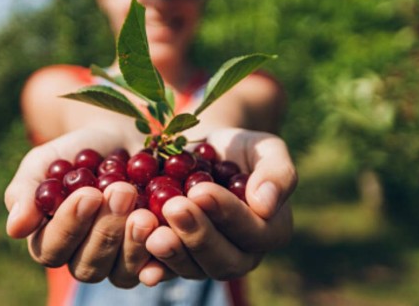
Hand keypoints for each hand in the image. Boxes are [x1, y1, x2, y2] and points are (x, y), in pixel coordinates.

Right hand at [4, 127, 157, 287]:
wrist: (125, 138)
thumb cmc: (79, 151)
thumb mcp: (47, 161)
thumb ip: (27, 190)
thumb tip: (15, 228)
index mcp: (52, 240)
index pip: (52, 249)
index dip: (70, 226)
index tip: (88, 194)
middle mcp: (84, 258)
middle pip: (89, 266)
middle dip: (106, 230)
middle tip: (122, 192)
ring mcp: (120, 261)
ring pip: (123, 272)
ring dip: (133, 242)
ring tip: (145, 208)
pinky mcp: (153, 255)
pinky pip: (159, 265)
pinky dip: (163, 249)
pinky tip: (168, 228)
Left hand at [138, 128, 296, 283]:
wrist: (204, 153)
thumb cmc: (240, 148)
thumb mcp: (264, 148)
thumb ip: (277, 173)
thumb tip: (265, 204)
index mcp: (271, 230)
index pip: (253, 231)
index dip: (228, 214)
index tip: (201, 190)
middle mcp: (242, 254)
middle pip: (223, 259)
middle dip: (197, 234)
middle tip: (174, 207)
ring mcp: (209, 261)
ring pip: (194, 269)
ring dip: (172, 252)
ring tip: (151, 228)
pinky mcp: (180, 260)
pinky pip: (168, 270)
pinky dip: (153, 266)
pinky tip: (141, 262)